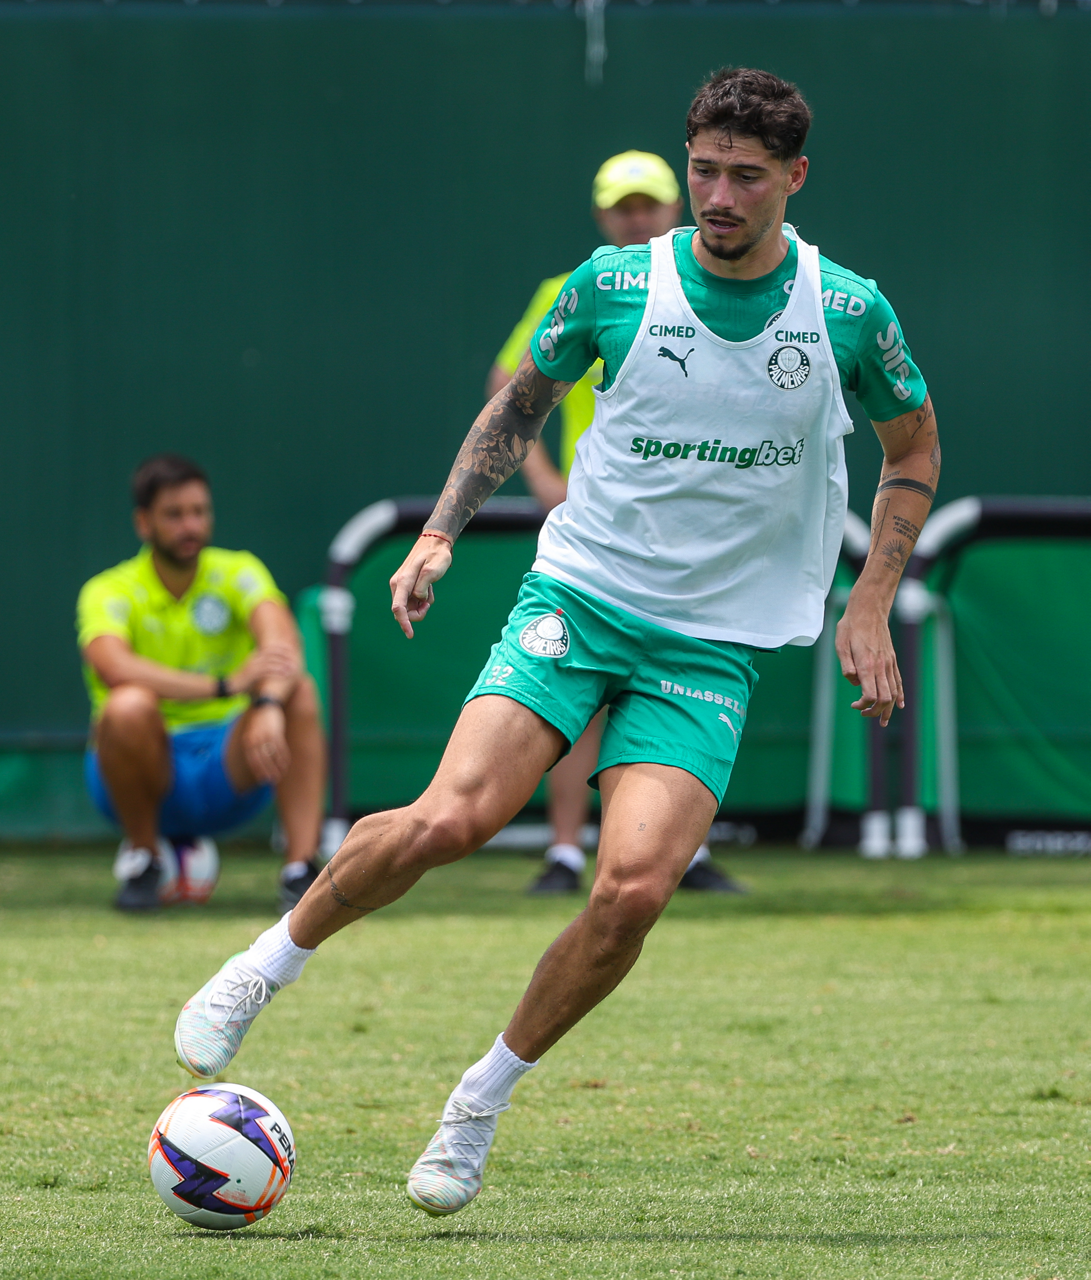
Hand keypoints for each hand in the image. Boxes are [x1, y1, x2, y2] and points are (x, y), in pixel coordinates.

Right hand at [230, 643, 298, 695]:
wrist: (228, 686)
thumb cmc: (241, 682)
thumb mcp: (252, 672)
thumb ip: (261, 668)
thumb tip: (271, 669)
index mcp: (254, 656)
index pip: (270, 648)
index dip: (282, 649)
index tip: (292, 651)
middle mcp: (254, 658)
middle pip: (273, 653)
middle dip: (286, 656)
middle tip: (296, 660)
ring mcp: (253, 665)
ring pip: (272, 661)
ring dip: (284, 664)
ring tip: (293, 668)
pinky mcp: (252, 673)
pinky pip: (268, 670)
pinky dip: (278, 671)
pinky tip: (286, 674)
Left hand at [241, 702, 289, 783]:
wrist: (266, 703)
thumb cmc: (259, 721)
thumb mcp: (252, 732)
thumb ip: (253, 745)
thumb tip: (257, 760)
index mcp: (247, 741)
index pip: (252, 760)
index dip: (258, 771)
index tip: (263, 780)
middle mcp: (255, 739)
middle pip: (262, 760)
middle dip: (268, 772)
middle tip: (273, 781)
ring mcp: (265, 735)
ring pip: (272, 755)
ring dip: (278, 766)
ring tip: (282, 774)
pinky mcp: (276, 732)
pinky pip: (280, 748)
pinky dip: (284, 757)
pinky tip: (287, 762)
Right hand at [389, 536, 452, 637]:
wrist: (435, 542)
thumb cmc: (436, 555)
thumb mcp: (433, 569)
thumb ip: (423, 586)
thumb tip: (418, 598)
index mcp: (403, 581)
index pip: (398, 607)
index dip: (404, 623)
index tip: (410, 635)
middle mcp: (398, 584)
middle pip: (402, 611)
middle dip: (417, 613)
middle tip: (429, 603)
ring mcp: (400, 586)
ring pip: (408, 608)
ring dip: (420, 606)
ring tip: (430, 592)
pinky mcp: (405, 586)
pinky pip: (412, 602)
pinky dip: (421, 601)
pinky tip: (428, 590)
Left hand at [835, 600, 903, 726]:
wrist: (869, 609)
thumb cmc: (851, 626)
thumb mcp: (840, 644)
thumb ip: (846, 666)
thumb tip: (854, 681)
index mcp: (866, 665)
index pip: (870, 695)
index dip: (863, 705)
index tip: (854, 705)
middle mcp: (880, 666)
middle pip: (884, 698)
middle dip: (876, 712)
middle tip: (865, 715)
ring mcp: (888, 663)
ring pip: (894, 692)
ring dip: (889, 708)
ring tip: (884, 720)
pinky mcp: (892, 659)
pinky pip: (899, 681)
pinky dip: (899, 695)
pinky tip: (899, 704)